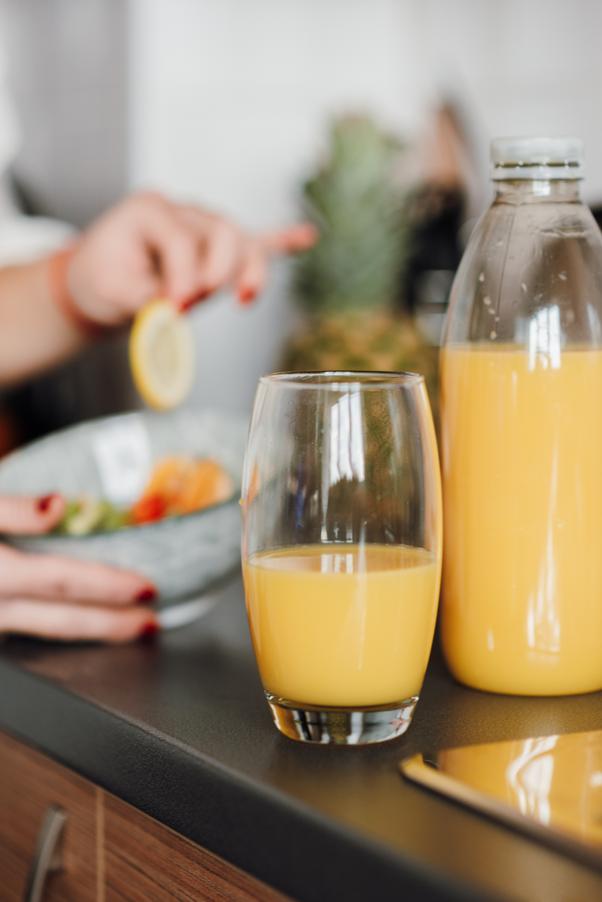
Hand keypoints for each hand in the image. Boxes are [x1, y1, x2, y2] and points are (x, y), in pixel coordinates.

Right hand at [0, 495, 158, 641]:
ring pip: (48, 631)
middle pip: (62, 618)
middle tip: (151, 622)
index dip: (107, 586)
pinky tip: (85, 620)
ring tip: (127, 627)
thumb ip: (14, 509)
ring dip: (91, 631)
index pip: (62, 581)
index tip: (146, 588)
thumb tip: (59, 504)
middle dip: (111, 622)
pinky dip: (65, 626)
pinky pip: (31, 630)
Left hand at [66, 191, 316, 326]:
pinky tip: (306, 237)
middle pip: (221, 231)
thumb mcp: (113, 290)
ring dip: (249, 270)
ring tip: (244, 298)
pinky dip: (281, 241)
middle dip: (217, 270)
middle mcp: (184, 212)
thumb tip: (177, 313)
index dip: (181, 277)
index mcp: (150, 211)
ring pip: (241, 239)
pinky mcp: (219, 250)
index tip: (173, 310)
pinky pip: (256, 241)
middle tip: (196, 301)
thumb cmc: (104, 278)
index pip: (180, 240)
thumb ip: (147, 300)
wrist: (100, 279)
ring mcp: (205, 227)